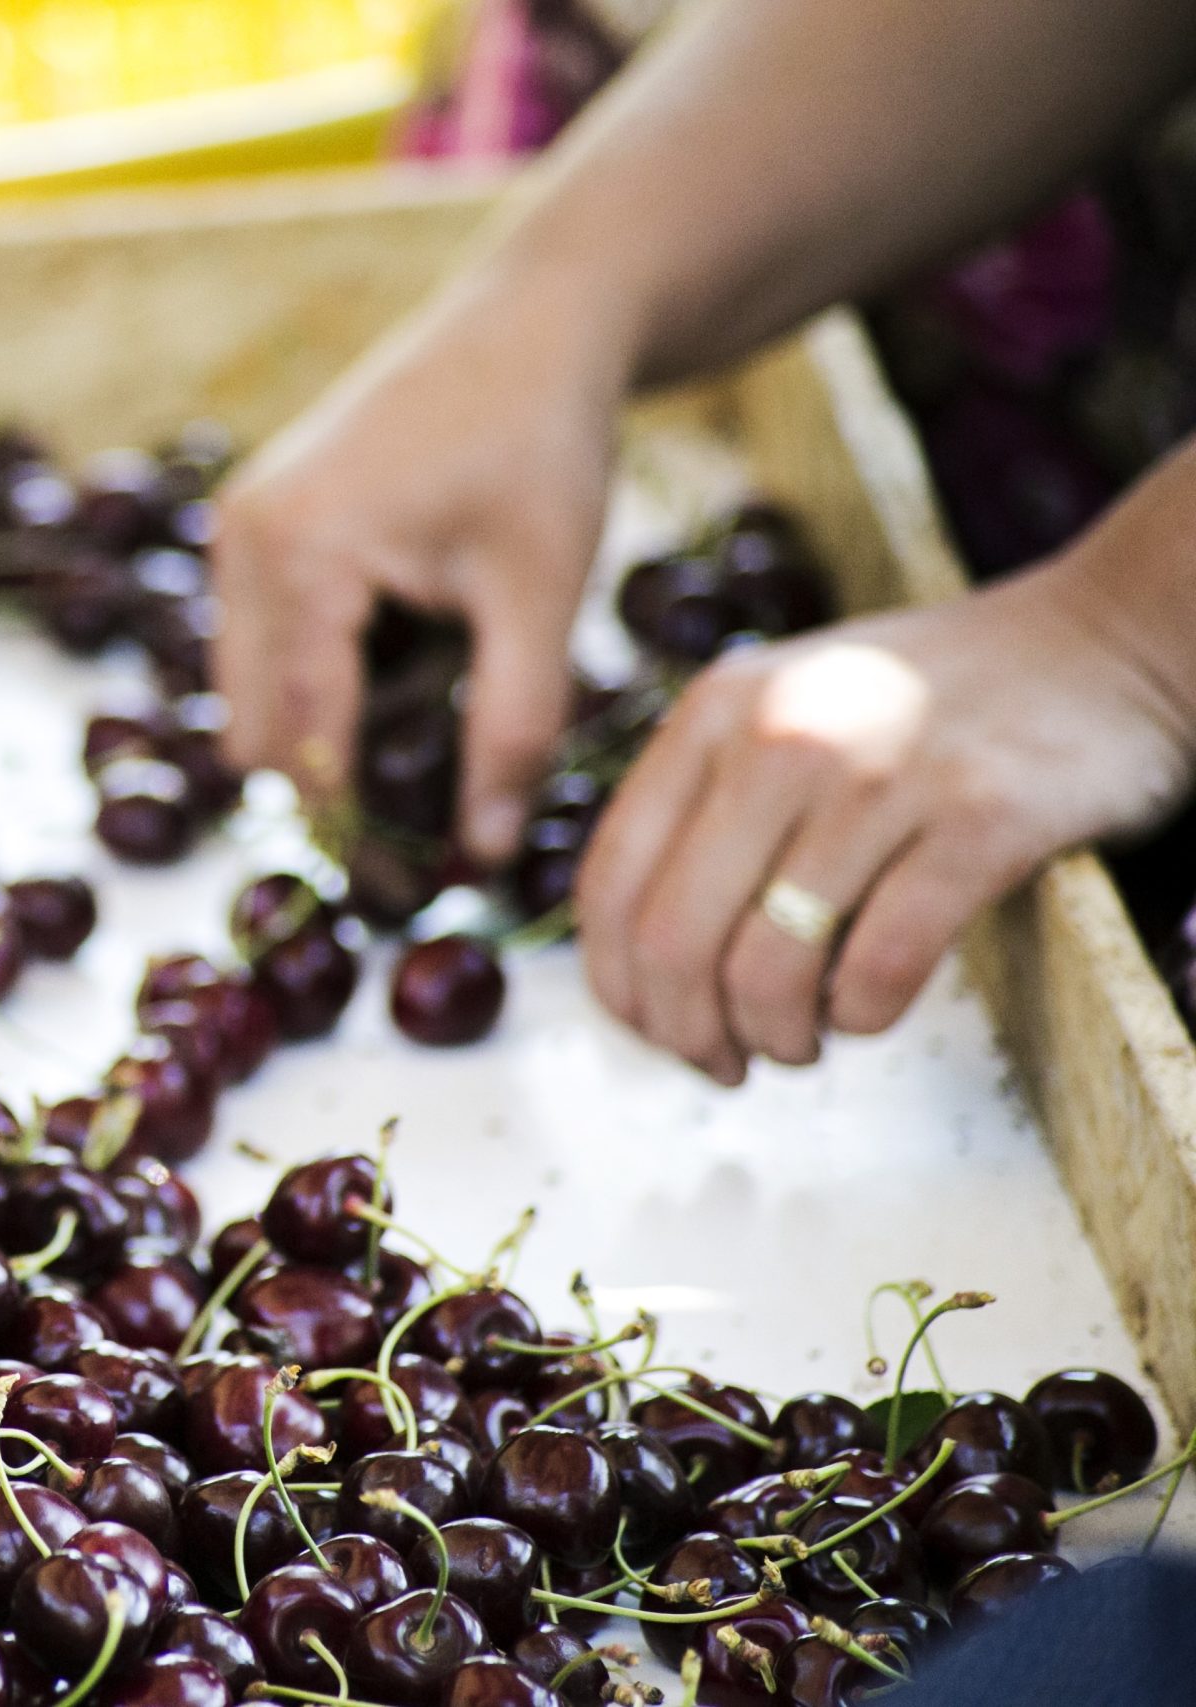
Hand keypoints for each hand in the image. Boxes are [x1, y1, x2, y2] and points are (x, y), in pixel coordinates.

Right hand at [212, 274, 633, 860]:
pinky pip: (263, 652)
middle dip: (329, 795)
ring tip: (429, 749)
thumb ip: (512, 730)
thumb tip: (482, 855)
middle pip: (255, 734)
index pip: (304, 742)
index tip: (411, 897)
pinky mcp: (253, 529)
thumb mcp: (540, 596)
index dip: (354, 832)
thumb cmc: (543, 444)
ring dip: (323, 740)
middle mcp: (242, 543)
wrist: (531, 323)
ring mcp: (236, 533)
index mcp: (299, 554)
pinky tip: (408, 674)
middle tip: (423, 846)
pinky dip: (320, 688)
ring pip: (250, 700)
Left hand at [575, 559, 1195, 1082]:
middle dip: (687, 1032)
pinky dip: (860, 1017)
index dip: (618, 985)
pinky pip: (879, 967)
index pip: (610, 883)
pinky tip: (865, 1010)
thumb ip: (703, 806)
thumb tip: (635, 965)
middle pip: (674, 939)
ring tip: (800, 1041)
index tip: (654, 1030)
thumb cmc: (925, 704)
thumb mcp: (782, 710)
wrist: (1100, 639)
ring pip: (769, 967)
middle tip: (724, 1063)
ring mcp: (881, 775)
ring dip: (775, 1037)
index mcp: (713, 712)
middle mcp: (781, 736)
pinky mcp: (982, 821)